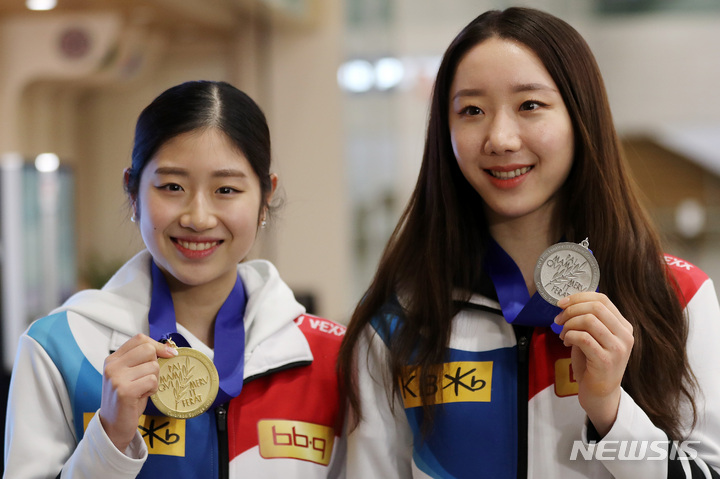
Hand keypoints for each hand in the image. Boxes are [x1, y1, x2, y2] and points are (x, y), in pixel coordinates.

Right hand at [99, 334, 177, 451]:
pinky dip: (153, 390)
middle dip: (156, 364)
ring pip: (153, 366)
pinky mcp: (124, 391)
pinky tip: (142, 397)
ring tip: (142, 390)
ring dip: (154, 380)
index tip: (169, 354)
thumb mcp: (132, 374)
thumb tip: (170, 348)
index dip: (157, 345)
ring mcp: (116, 378)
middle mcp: (112, 366)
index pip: (139, 339)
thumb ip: (143, 360)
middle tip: (148, 379)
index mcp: (113, 359)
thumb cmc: (128, 399)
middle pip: (148, 349)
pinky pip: (152, 381)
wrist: (114, 426)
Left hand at [554, 292, 633, 436]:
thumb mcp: (594, 337)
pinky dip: (570, 336)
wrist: (600, 394)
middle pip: (595, 307)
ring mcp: (618, 348)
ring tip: (562, 334)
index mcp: (623, 326)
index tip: (561, 303)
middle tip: (558, 320)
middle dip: (571, 310)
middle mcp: (625, 335)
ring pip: (588, 320)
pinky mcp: (606, 361)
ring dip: (569, 324)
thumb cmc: (593, 364)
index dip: (579, 297)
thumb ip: (588, 320)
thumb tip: (568, 303)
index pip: (602, 299)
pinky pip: (583, 338)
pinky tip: (566, 342)